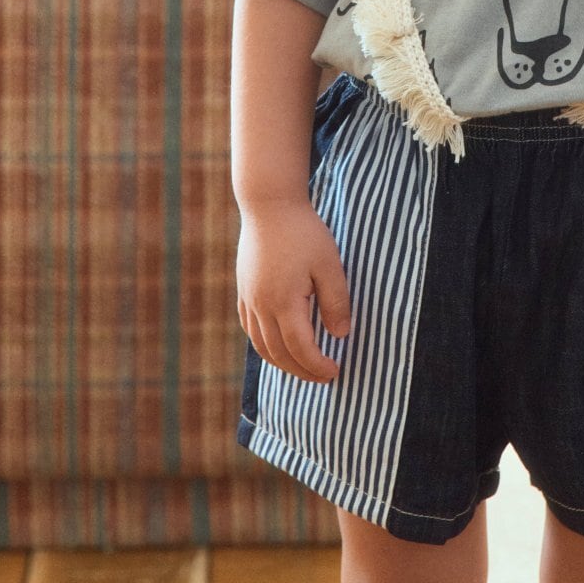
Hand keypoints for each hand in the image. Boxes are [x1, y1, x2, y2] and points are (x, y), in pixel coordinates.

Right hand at [236, 199, 350, 382]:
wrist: (269, 205)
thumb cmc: (304, 232)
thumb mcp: (329, 265)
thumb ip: (336, 301)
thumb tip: (340, 335)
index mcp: (284, 302)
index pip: (300, 348)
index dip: (317, 365)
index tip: (335, 371)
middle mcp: (261, 306)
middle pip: (278, 353)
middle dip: (301, 371)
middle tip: (323, 377)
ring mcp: (248, 298)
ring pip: (261, 344)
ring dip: (281, 362)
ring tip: (302, 368)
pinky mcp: (243, 289)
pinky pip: (249, 327)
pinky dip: (263, 344)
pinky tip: (276, 346)